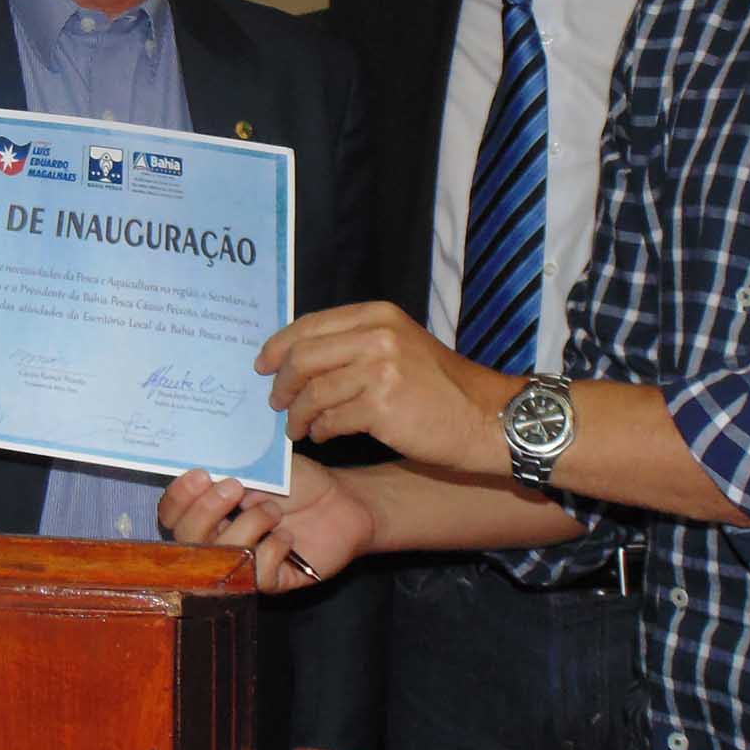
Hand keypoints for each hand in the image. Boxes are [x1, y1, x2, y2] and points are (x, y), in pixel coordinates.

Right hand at [156, 458, 372, 592]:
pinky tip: (287, 537)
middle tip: (236, 488)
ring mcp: (242, 564)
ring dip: (248, 526)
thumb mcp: (260, 467)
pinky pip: (255, 576)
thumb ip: (227, 471)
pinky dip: (271, 551)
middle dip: (206, 511)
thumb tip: (202, 473)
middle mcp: (218, 540)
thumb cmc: (300, 482)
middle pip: (186, 540)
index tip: (201, 475)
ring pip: (220, 558)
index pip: (171, 515)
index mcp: (208, 511)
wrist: (343, 500)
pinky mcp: (270, 581)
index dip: (178, 498)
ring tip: (274, 510)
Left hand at [257, 301, 504, 471]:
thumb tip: (298, 359)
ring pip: (313, 391)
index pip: (310, 325)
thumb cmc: (440, 388)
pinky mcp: (382, 406)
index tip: (263, 365)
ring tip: (297, 427)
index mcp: (377, 315)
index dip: (279, 346)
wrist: (486, 417)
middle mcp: (377, 335)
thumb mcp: (400, 346)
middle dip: (281, 382)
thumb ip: (355, 344)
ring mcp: (380, 369)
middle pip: (303, 356)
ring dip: (297, 413)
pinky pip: (331, 418)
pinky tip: (323, 434)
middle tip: (275, 402)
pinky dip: (320, 429)